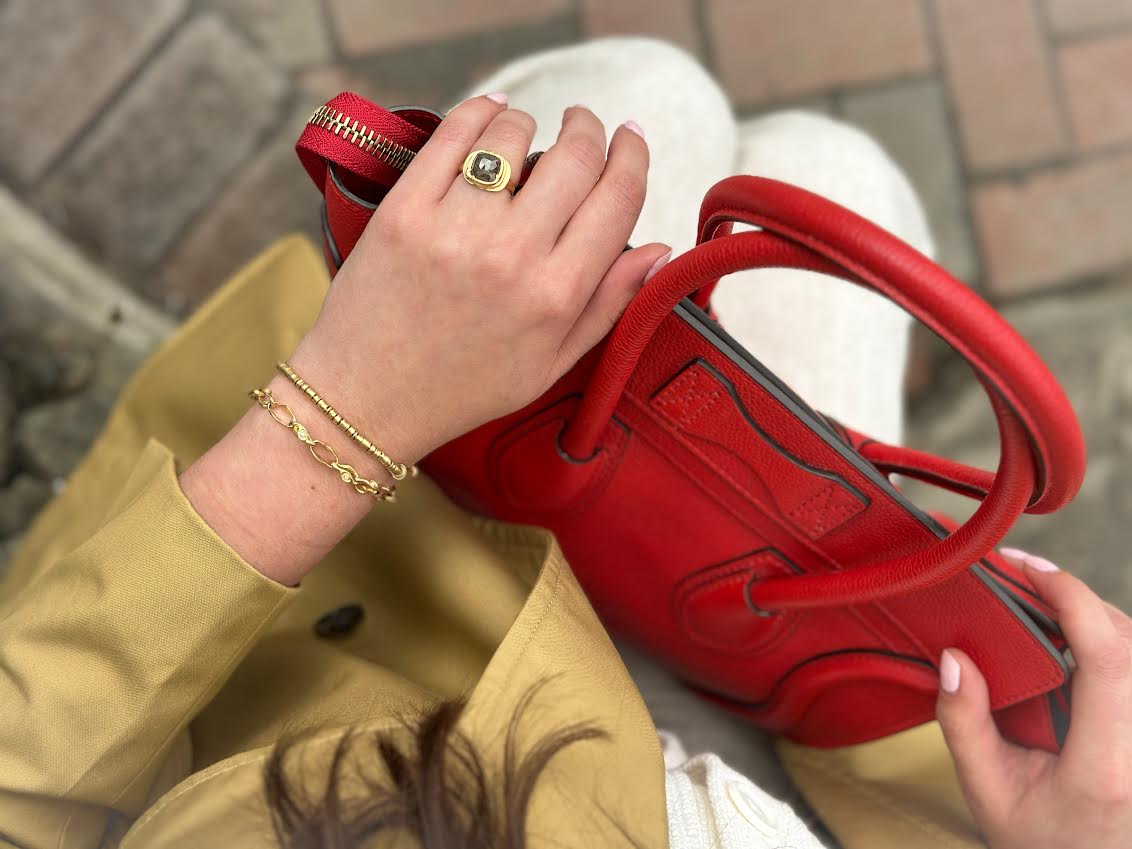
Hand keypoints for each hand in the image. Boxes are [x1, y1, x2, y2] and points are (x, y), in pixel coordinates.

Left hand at [181, 94, 668, 584]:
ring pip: (513, 137)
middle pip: (575, 158)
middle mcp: (511, 256)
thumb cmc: (462, 387)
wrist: (367, 399)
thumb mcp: (550, 364)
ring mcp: (454, 228)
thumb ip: (609, 305)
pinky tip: (490, 115)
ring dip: (529, 125)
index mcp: (556, 296)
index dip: (632, 157)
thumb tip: (659, 250)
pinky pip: (452, 136)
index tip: (631, 138)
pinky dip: (479, 114)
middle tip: (585, 122)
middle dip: (590, 128)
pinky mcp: (404, 210)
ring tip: (526, 135)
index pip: (617, 199)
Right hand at [937, 549, 1131, 848]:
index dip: (1073, 598)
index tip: (1028, 567)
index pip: (1108, 657)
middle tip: (1021, 579)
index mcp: (1105, 766)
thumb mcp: (988, 792)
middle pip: (1127, 639)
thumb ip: (965, 725)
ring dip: (1093, 618)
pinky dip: (1106, 643)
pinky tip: (1070, 643)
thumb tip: (953, 657)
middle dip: (1075, 598)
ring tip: (1040, 605)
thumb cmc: (1045, 843)